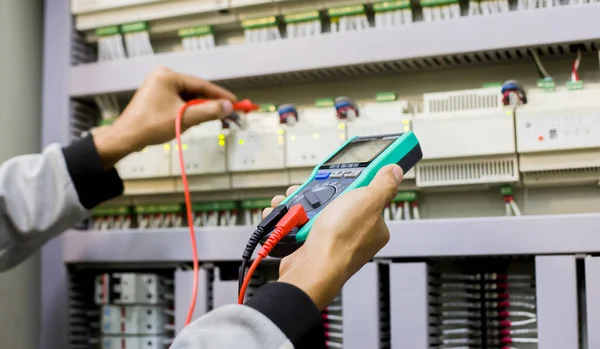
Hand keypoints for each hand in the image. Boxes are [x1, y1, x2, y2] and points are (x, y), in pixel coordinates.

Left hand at [93, 67, 236, 168]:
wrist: (126, 138)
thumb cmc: (151, 126)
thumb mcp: (185, 118)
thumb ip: (209, 111)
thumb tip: (229, 107)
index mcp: (168, 76)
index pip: (201, 84)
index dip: (221, 95)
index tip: (236, 102)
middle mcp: (163, 76)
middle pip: (195, 90)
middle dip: (211, 103)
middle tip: (229, 112)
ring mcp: (158, 86)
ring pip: (188, 97)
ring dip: (200, 108)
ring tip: (214, 118)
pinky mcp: (156, 97)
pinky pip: (179, 101)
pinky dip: (189, 110)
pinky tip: (196, 119)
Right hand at [265, 165, 403, 309]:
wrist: (311, 269)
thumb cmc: (341, 242)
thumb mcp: (368, 201)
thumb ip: (383, 185)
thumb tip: (395, 171)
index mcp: (373, 225)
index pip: (368, 195)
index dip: (354, 183)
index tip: (345, 176)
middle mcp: (354, 234)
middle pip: (337, 200)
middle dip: (321, 192)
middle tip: (314, 191)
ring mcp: (331, 239)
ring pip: (315, 210)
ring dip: (301, 203)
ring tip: (296, 204)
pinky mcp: (311, 244)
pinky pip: (300, 224)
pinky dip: (291, 218)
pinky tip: (288, 216)